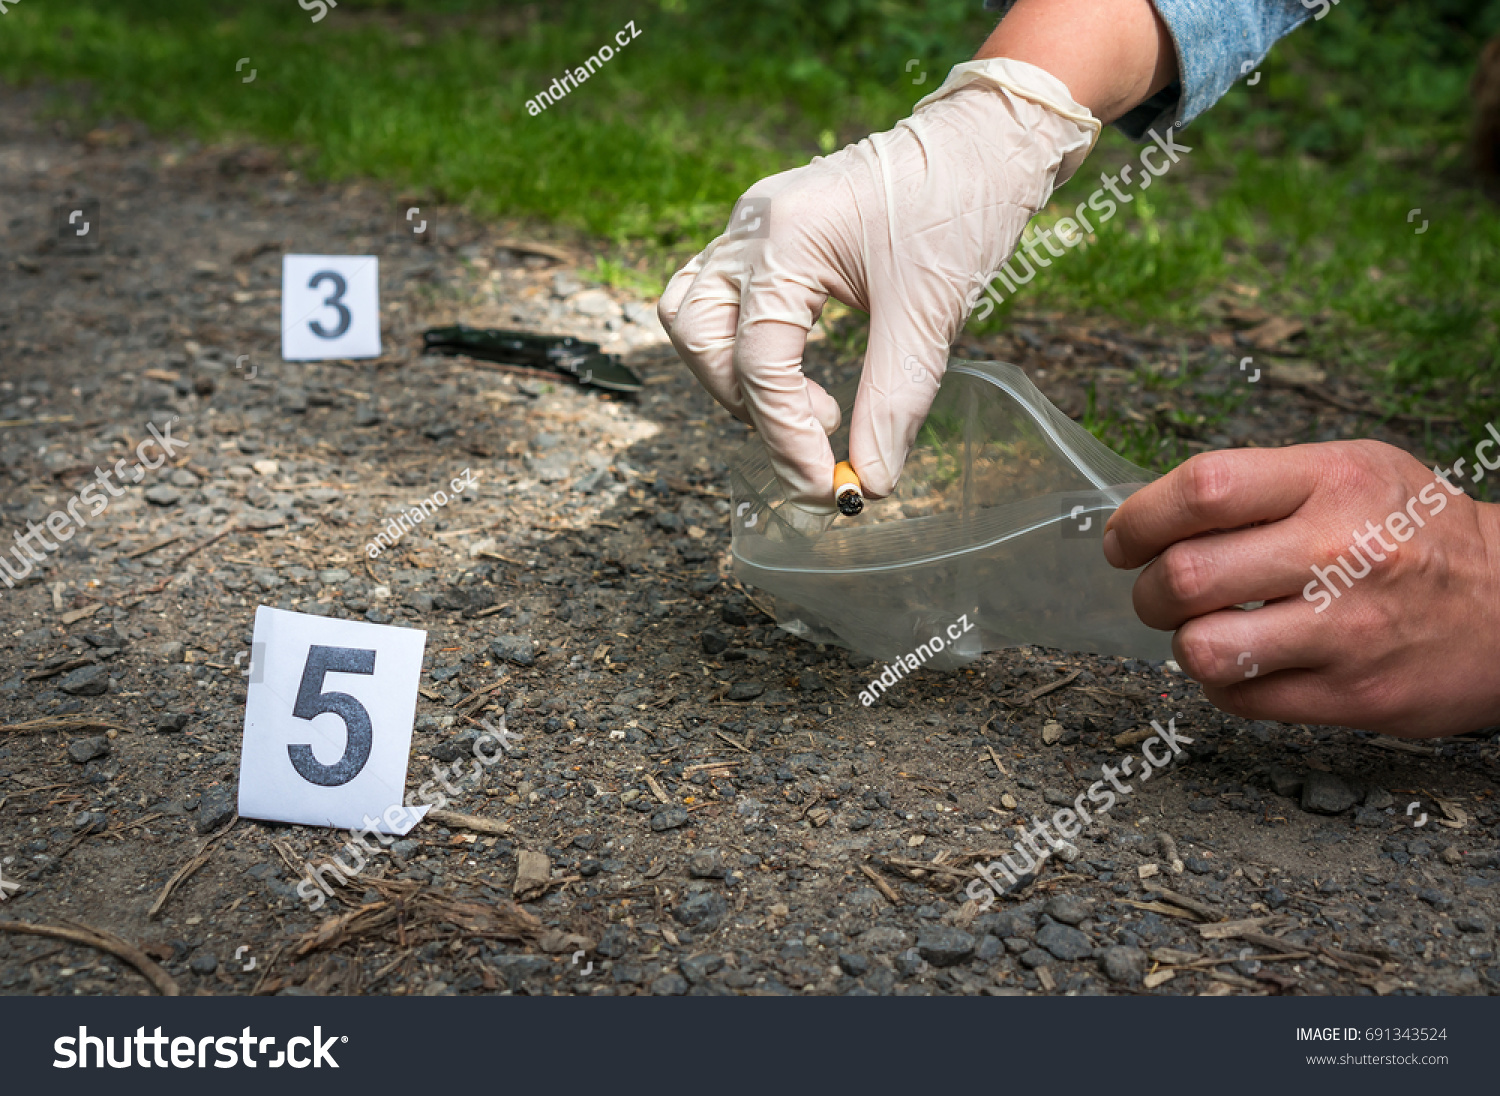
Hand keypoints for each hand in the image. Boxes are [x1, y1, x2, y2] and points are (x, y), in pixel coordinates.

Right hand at [658, 59, 1098, 508]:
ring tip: (804, 404)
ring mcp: (750, 227)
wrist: (981, 143)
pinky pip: (716, 298)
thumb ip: (894, 401)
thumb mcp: (930, 313)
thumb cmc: (961, 207)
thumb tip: (870, 480)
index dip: (787, 436)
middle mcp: (752, 228)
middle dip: (753, 406)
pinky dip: (740, 345)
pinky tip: (794, 368)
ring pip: (692, 317)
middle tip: (821, 436)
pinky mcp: (763, 235)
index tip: (826, 486)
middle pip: (703, 340)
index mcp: (786, 237)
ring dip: (733, 376)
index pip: (760, 360)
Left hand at [1102, 441, 1499, 736]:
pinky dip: (1226, 684)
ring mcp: (1346, 630)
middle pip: (1185, 575)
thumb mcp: (1352, 471)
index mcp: (1333, 480)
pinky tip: (1250, 662)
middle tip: (1159, 592)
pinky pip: (1239, 699)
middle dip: (1148, 590)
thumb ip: (1260, 484)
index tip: (1124, 539)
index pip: (1203, 489)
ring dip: (1184, 642)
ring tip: (1207, 628)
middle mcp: (1340, 552)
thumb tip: (1156, 513)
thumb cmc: (1414, 533)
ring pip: (1202, 648)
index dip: (1140, 518)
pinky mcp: (1352, 696)